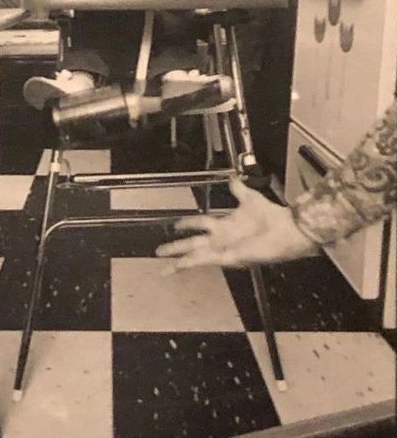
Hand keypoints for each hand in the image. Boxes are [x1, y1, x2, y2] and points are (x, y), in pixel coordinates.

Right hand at [155, 176, 318, 271]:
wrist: (286, 231)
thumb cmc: (271, 216)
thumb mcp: (250, 198)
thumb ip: (239, 190)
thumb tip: (232, 178)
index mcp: (225, 225)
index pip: (200, 223)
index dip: (187, 223)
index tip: (174, 224)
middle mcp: (221, 239)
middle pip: (192, 243)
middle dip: (175, 247)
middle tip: (158, 251)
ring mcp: (224, 249)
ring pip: (195, 255)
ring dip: (178, 260)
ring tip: (162, 266)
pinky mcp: (229, 258)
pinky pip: (207, 260)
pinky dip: (193, 262)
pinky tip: (181, 265)